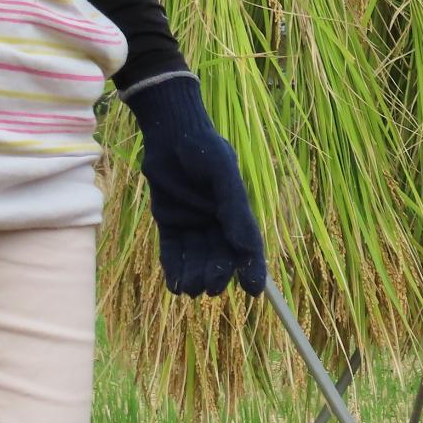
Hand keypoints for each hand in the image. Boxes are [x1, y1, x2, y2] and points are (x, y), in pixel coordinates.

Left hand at [123, 74, 267, 296]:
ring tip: (188, 290)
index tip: (253, 291)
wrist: (169, 131)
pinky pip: (173, 249)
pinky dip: (174, 267)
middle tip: (210, 289)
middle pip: (220, 256)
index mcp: (236, 214)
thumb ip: (235, 210)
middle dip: (216, 274)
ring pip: (196, 257)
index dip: (252, 269)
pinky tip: (174, 283)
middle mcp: (217, 223)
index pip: (248, 247)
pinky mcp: (169, 221)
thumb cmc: (204, 149)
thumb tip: (246, 247)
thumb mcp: (224, 176)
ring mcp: (193, 223)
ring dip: (194, 275)